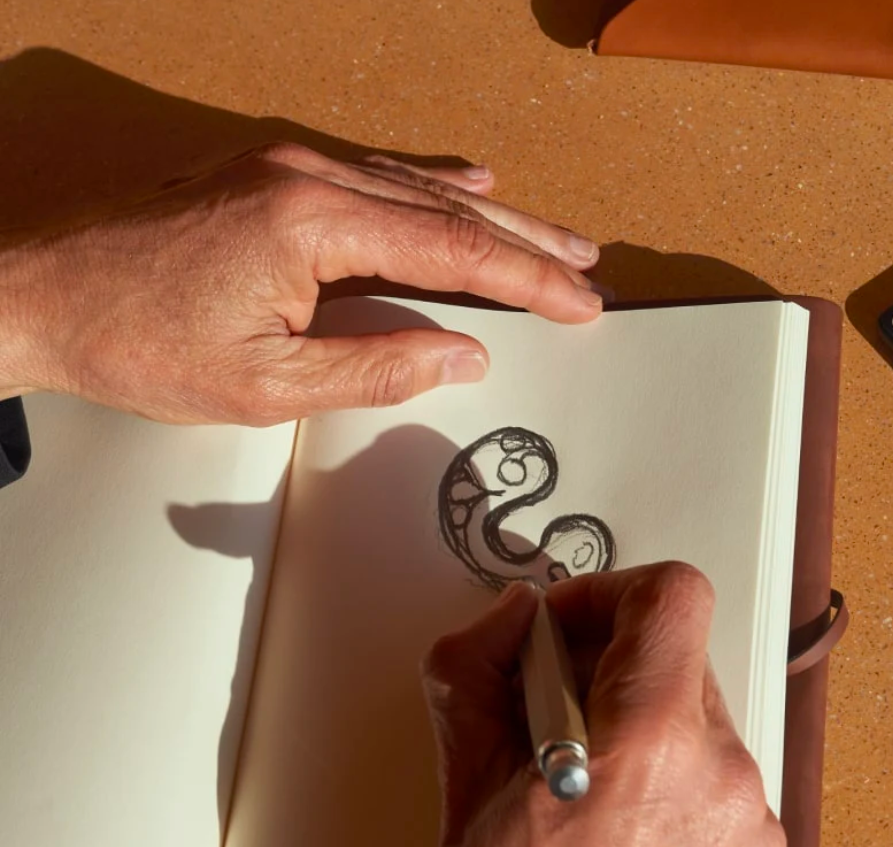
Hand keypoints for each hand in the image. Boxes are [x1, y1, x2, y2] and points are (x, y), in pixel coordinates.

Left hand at [0, 143, 604, 424]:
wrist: (35, 294)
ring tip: (551, 237)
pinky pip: (374, 174)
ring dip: (490, 214)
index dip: (528, 279)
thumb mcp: (264, 384)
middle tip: (587, 266)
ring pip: (416, 186)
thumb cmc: (132, 338)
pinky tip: (467, 179)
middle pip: (448, 207)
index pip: (453, 250)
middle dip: (527, 241)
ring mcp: (286, 166)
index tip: (580, 301)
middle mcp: (305, 175)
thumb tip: (463, 354)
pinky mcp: (269, 173)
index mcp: (311, 221)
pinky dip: (430, 185)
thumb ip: (377, 367)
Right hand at [420, 563, 785, 846]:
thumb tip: (506, 623)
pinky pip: (715, 782)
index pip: (673, 595)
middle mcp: (722, 780)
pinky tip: (609, 824)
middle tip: (548, 705)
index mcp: (656, 746)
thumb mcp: (468, 796)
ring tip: (574, 782)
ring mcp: (747, 827)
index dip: (609, 592)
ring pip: (698, 722)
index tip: (565, 623)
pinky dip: (666, 783)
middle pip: (682, 658)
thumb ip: (479, 676)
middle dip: (610, 666)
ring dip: (637, 728)